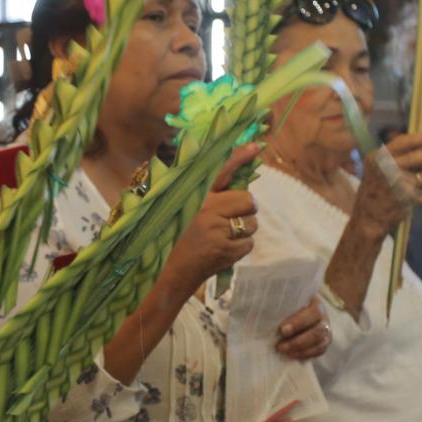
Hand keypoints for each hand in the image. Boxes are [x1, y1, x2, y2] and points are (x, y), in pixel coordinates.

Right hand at [160, 143, 259, 296]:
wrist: (163, 275)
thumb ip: (201, 194)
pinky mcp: (226, 252)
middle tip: (230, 218)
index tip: (258, 146)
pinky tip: (222, 249)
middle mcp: (207, 211)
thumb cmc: (168, 240)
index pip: (222, 170)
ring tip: (222, 236)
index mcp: (195, 197)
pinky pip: (248, 243)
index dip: (241, 156)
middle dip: (245, 209)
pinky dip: (240, 247)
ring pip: (251, 224)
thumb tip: (225, 183)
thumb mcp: (177, 209)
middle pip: (248, 200)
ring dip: (242, 230)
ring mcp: (218, 232)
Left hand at [276, 296, 329, 361]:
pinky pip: (318, 352)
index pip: (313, 312)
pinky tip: (290, 355)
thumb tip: (258, 311)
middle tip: (279, 346)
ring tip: (282, 350)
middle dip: (298, 341)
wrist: (296, 313)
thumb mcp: (286, 302)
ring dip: (300, 349)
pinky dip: (304, 355)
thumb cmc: (288, 305)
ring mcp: (326, 332)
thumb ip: (277, 305)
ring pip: (319, 343)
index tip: (282, 330)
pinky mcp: (324, 343)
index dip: (299, 322)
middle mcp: (324, 318)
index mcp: (316, 303)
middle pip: (318, 331)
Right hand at [352, 133, 421, 232]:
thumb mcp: (376, 167)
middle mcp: (385, 166)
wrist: (367, 218)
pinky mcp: (404, 197)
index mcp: (378, 156)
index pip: (405, 140)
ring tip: (412, 188)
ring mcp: (395, 181)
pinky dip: (421, 197)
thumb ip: (396, 155)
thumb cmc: (376, 190)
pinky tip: (408, 200)